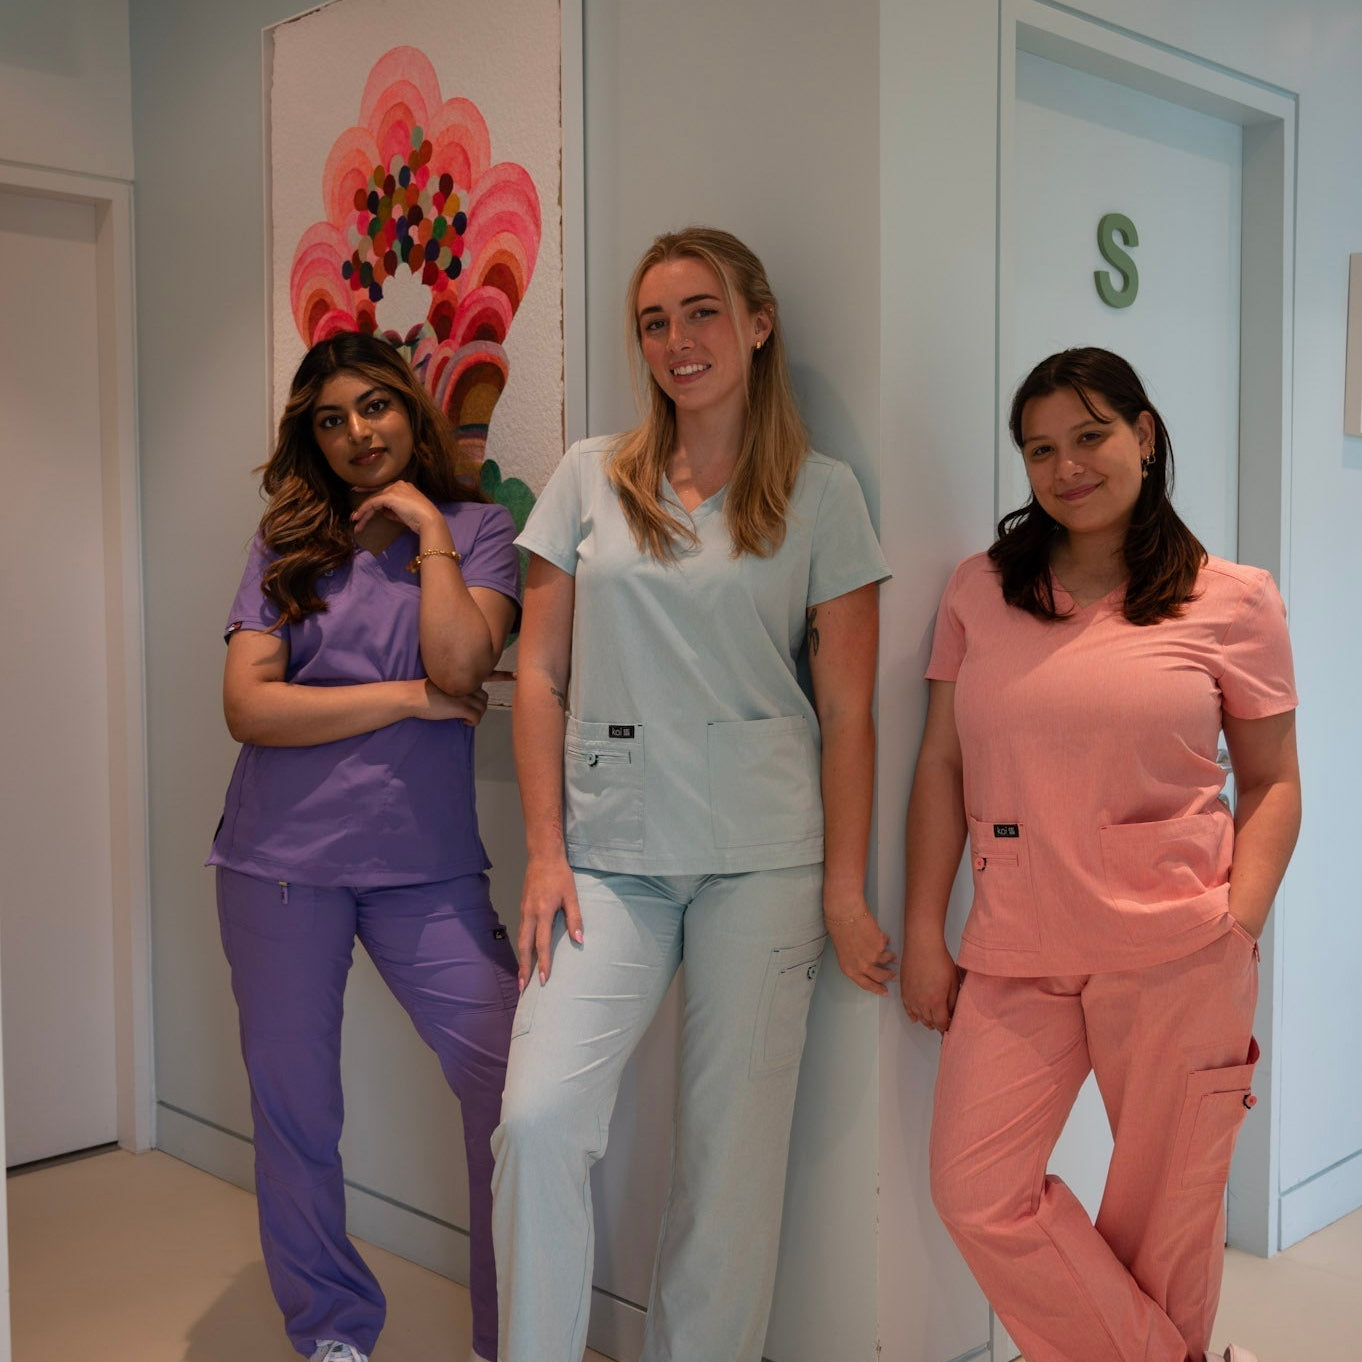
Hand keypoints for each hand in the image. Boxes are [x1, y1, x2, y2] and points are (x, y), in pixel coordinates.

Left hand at [351, 479, 441, 536]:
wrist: (429, 520)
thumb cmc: (420, 519)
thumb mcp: (404, 514)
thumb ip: (392, 511)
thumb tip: (383, 512)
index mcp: (403, 486)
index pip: (383, 489)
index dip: (369, 491)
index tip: (357, 491)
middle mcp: (398, 484)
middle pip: (376, 495)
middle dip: (364, 508)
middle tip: (355, 517)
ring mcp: (394, 489)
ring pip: (373, 500)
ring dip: (363, 512)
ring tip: (356, 524)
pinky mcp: (390, 496)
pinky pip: (372, 503)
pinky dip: (364, 510)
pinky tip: (359, 518)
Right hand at [414, 679, 487, 725]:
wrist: (412, 696)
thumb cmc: (421, 691)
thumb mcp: (440, 683)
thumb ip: (453, 685)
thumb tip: (458, 695)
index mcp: (460, 678)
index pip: (483, 679)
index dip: (492, 681)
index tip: (498, 682)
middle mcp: (464, 685)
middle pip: (483, 696)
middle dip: (479, 706)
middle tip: (470, 711)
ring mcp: (463, 696)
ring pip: (482, 707)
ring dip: (477, 714)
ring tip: (466, 718)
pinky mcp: (460, 708)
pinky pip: (477, 716)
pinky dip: (474, 722)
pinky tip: (465, 723)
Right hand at [517, 852, 582, 987]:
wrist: (542, 856)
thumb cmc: (560, 875)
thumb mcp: (572, 895)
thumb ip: (575, 918)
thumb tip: (579, 940)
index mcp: (543, 912)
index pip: (542, 944)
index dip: (543, 963)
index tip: (543, 980)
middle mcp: (529, 914)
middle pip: (524, 946)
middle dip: (524, 968)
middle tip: (523, 988)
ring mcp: (524, 911)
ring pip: (520, 940)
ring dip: (521, 960)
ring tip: (522, 977)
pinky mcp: (523, 908)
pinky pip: (521, 932)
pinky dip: (521, 947)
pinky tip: (524, 954)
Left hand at [824, 903, 897, 994]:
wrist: (845, 914)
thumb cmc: (839, 929)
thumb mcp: (844, 951)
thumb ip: (856, 960)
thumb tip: (868, 962)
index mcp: (850, 969)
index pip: (866, 984)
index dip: (877, 989)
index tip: (884, 991)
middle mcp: (862, 966)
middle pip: (880, 976)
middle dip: (888, 976)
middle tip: (892, 975)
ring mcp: (873, 956)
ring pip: (887, 961)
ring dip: (891, 959)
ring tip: (892, 956)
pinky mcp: (881, 945)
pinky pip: (886, 945)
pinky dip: (886, 941)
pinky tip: (883, 937)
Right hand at [900, 933, 961, 1032]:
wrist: (922, 946)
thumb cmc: (939, 960)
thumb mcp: (953, 982)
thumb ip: (954, 1001)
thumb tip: (953, 1012)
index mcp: (936, 1002)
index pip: (942, 1024)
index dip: (948, 1027)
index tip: (952, 1025)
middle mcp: (921, 1003)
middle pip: (930, 1022)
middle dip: (938, 1024)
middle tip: (945, 1021)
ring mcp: (911, 998)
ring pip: (919, 1018)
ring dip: (927, 1020)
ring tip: (934, 1019)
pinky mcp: (904, 991)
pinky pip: (908, 1009)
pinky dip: (913, 1015)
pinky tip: (917, 1017)